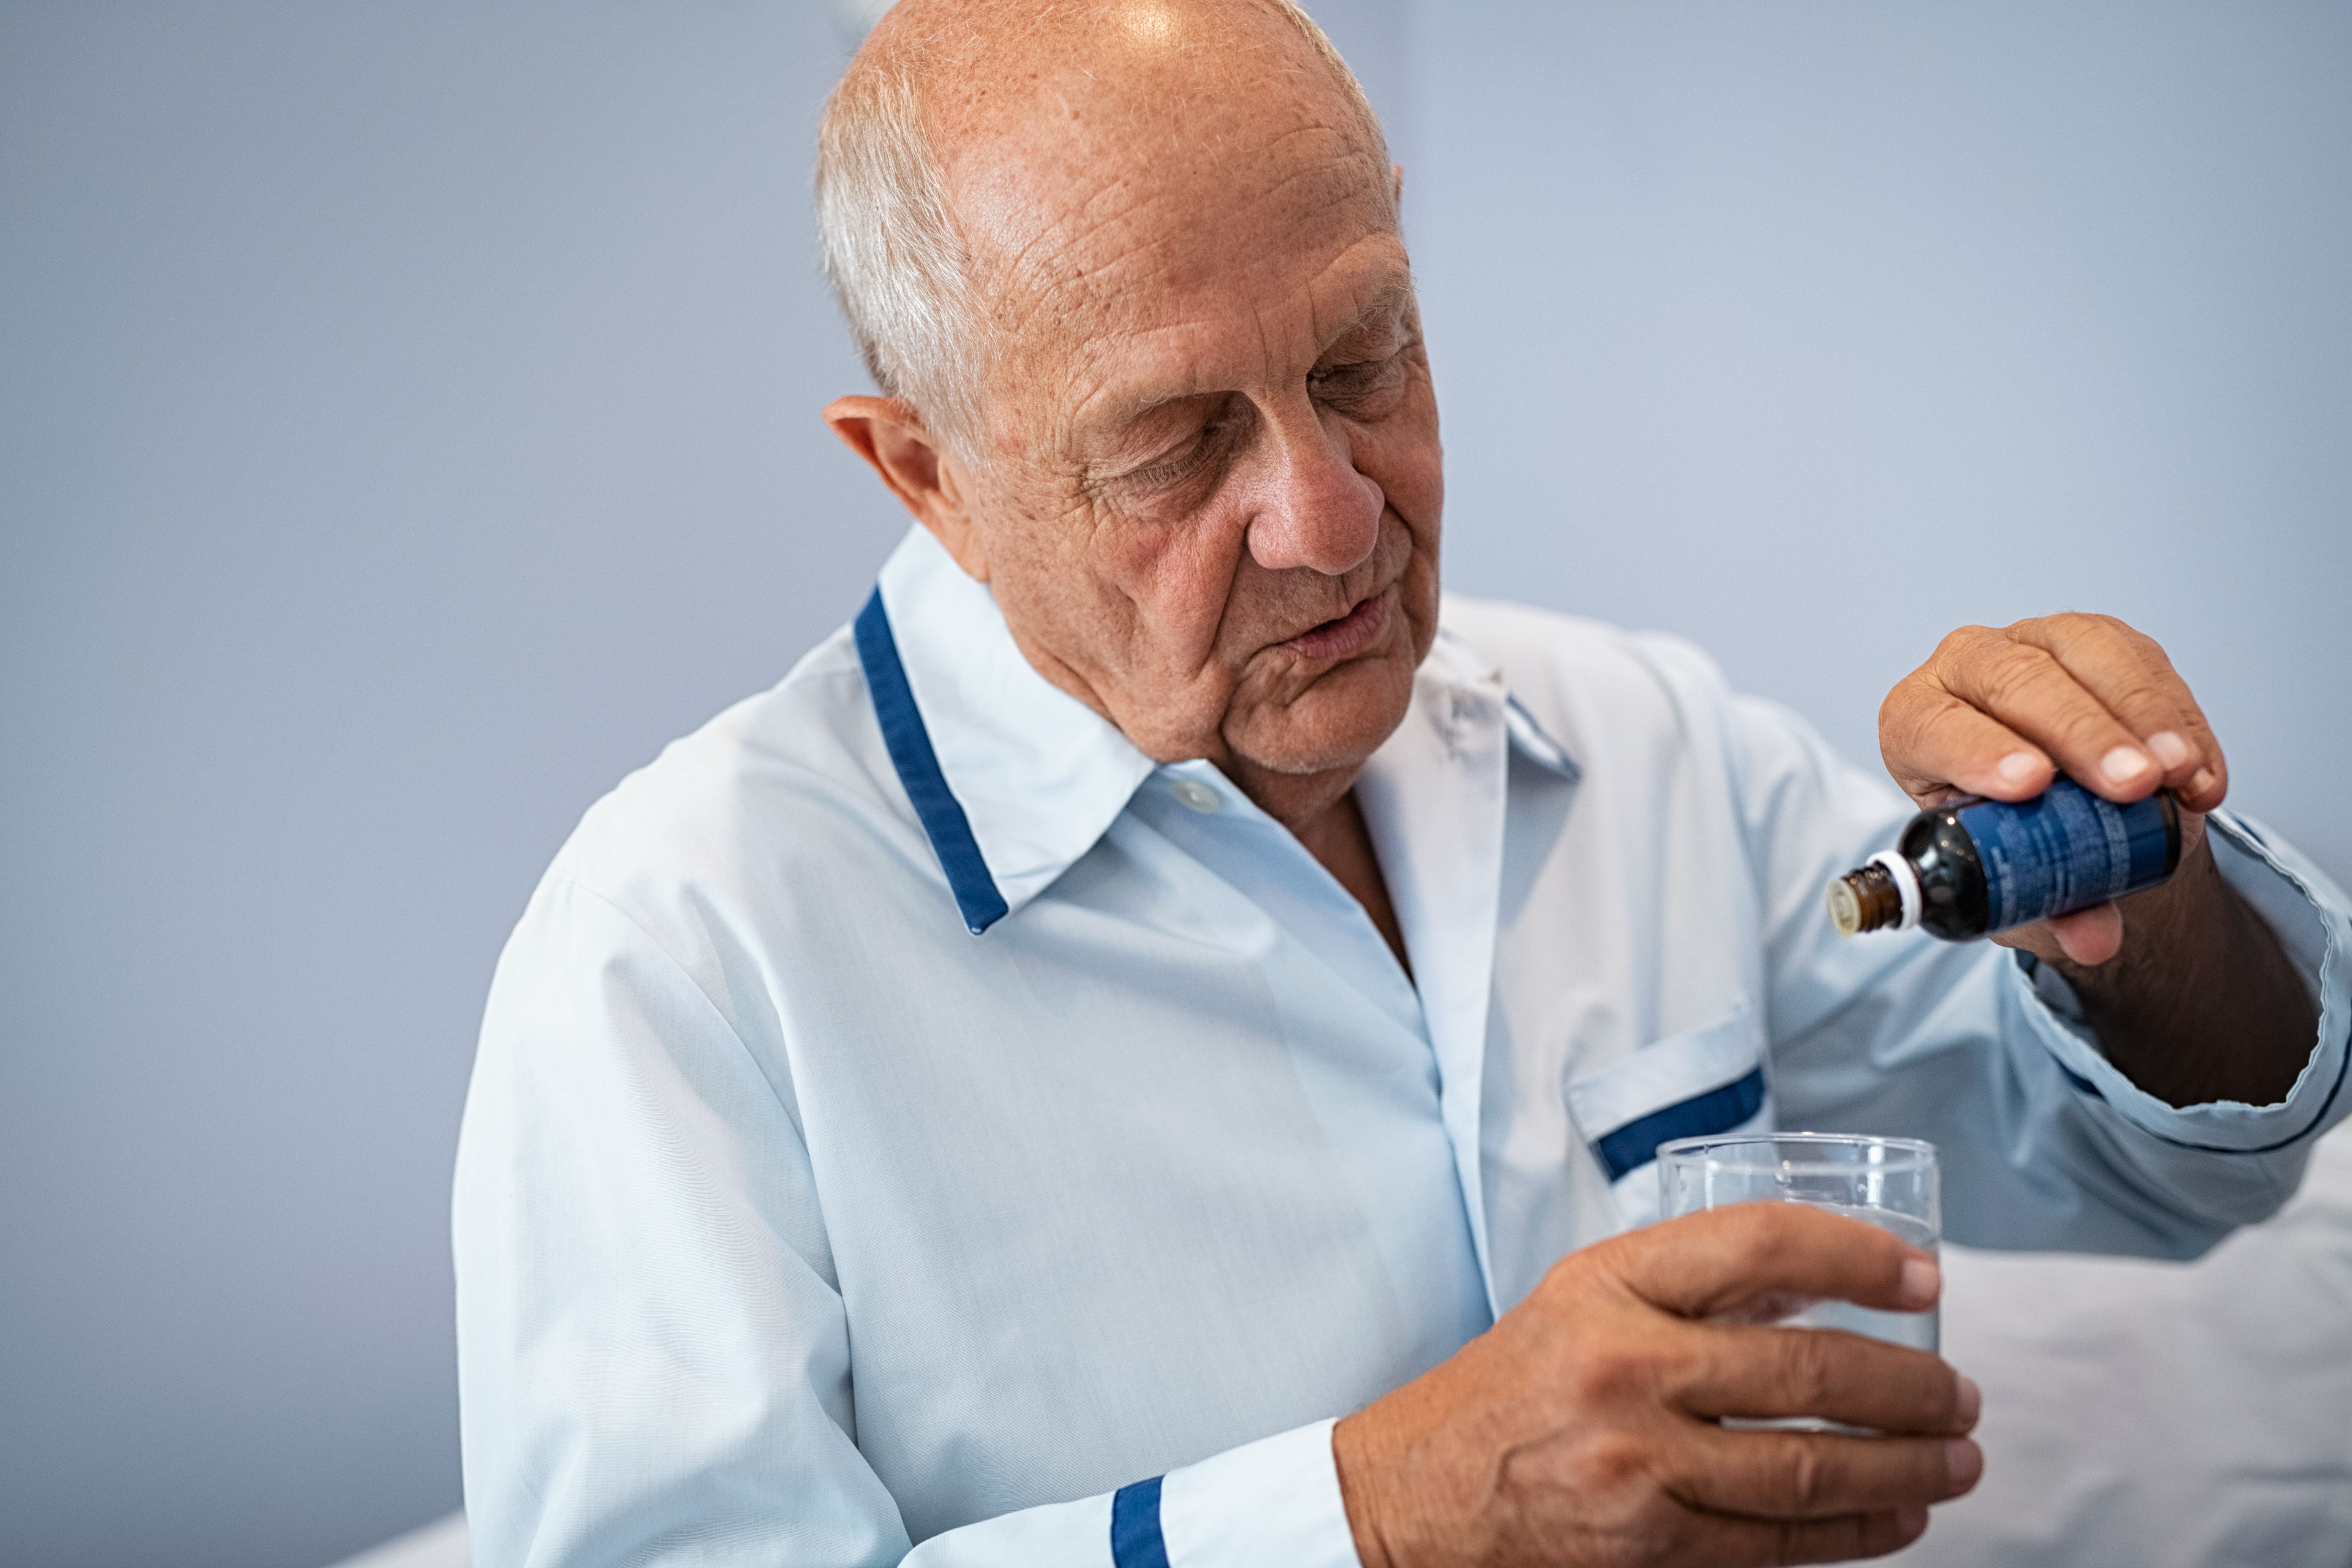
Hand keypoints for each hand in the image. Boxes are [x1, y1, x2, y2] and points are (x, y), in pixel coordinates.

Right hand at [1333, 1205, 1981, 1567]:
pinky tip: (1897, 1519)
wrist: (1407, 1500)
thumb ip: (1682, 1291)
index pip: (1758, 1246)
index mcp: (1605, 1286)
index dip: (1857, 1255)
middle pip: (1806, 1369)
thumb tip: (1813, 1289)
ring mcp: (1637, 1465)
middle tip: (1962, 1394)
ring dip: (1905, 1467)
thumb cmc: (1502, 1393)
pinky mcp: (1647, 1549)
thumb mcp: (1576, 1304)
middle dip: (1911, 1388)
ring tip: (1957, 1459)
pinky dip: (1854, 1533)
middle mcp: (1624, 1366)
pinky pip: (1777, 1544)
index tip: (1922, 1276)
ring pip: (1809, 1469)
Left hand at [1878, 613, 2226, 964]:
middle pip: (2015, 682)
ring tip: (2176, 777)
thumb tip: (2093, 941)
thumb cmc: (2006, 827)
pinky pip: (2143, 661)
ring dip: (2141, 718)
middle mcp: (1965, 667)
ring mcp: (2035, 642)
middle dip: (2080, 735)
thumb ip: (2048, 903)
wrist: (2049, 797)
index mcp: (1914, 722)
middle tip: (2130, 787)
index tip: (2031, 786)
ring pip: (2085, 654)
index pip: (1931, 727)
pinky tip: (2199, 772)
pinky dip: (2180, 720)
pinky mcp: (2099, 640)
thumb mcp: (2008, 870)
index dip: (1977, 752)